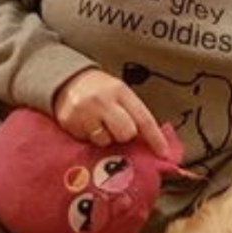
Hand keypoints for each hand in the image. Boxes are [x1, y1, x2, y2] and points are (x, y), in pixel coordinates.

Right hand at [54, 68, 169, 156]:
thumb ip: (133, 112)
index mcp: (120, 91)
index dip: (155, 138)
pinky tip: (86, 124)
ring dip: (105, 136)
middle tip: (116, 126)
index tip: (163, 153)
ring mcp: (84, 112)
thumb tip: (148, 142)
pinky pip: (86, 141)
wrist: (67, 79)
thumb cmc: (100, 89)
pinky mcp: (69, 123)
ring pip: (105, 141)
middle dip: (124, 135)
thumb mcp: (119, 92)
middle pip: (126, 133)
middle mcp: (102, 101)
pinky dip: (89, 136)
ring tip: (98, 123)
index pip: (143, 118)